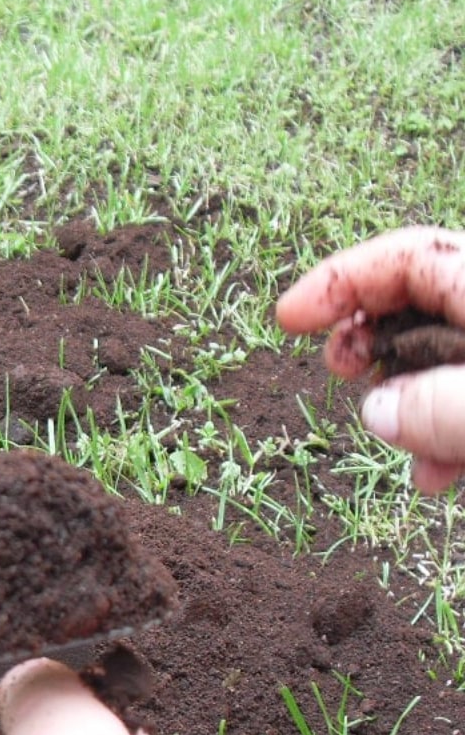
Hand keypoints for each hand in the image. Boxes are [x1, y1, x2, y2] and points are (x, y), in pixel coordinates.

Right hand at [276, 227, 464, 491]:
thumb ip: (442, 409)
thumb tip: (377, 413)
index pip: (404, 259)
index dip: (339, 281)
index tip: (288, 320)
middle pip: (416, 306)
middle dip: (367, 342)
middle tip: (338, 373)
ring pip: (439, 363)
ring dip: (404, 404)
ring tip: (398, 445)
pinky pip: (463, 402)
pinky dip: (442, 433)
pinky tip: (436, 475)